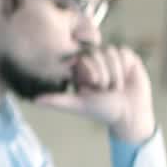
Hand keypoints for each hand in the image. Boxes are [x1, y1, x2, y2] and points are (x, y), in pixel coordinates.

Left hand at [34, 45, 156, 143]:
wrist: (130, 113)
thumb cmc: (103, 110)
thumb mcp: (78, 104)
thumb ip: (57, 101)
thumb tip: (35, 100)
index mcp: (80, 69)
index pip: (80, 58)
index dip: (89, 71)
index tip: (93, 87)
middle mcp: (94, 60)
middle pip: (95, 53)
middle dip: (103, 74)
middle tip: (106, 89)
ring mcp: (110, 57)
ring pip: (109, 52)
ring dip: (115, 73)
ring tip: (116, 86)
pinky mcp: (126, 56)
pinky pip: (122, 52)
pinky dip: (124, 68)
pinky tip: (125, 79)